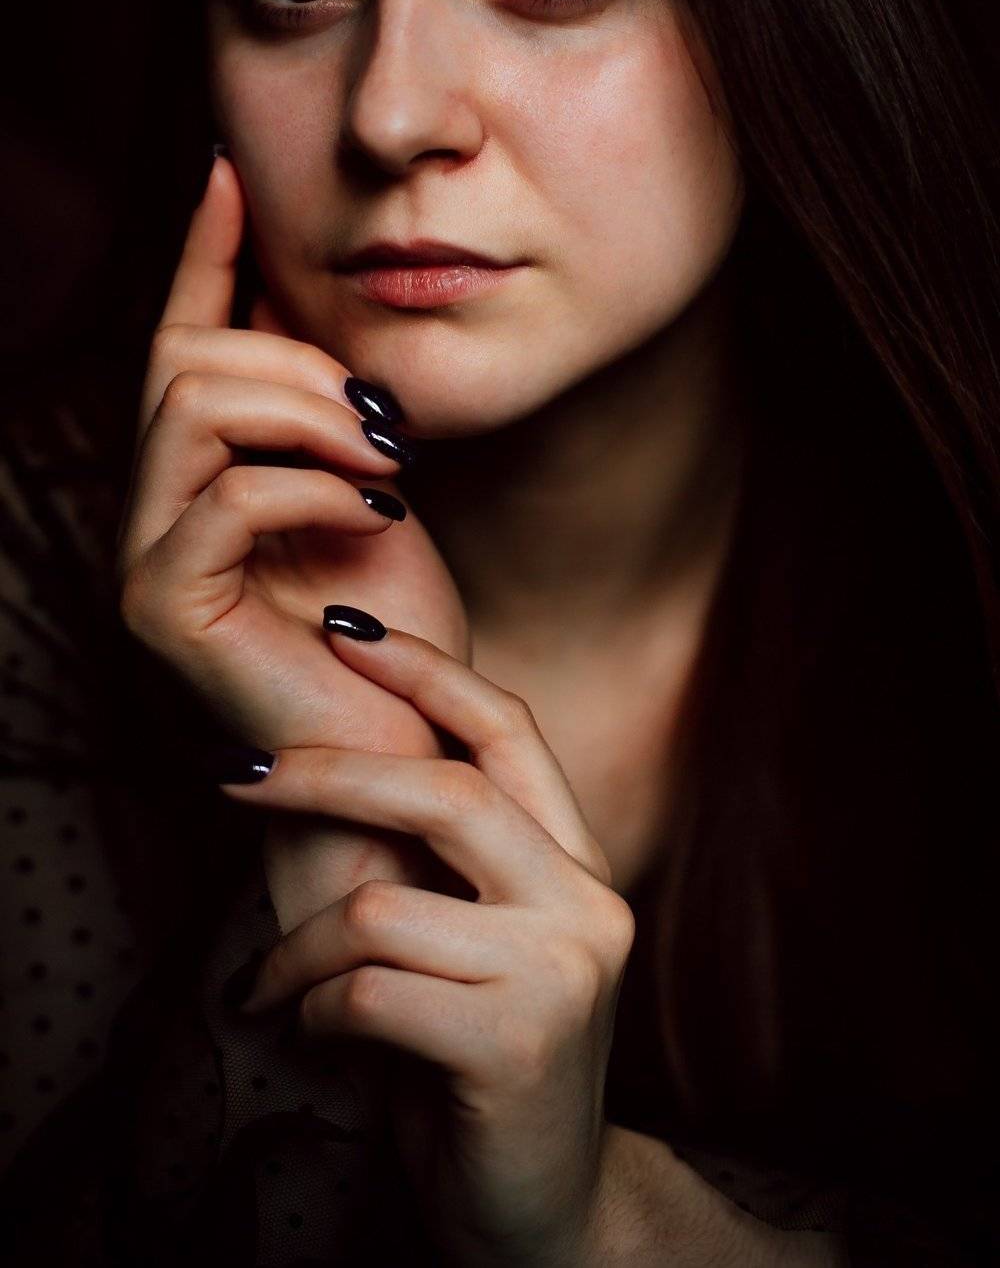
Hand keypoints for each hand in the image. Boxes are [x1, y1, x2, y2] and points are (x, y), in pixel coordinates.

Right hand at [116, 155, 468, 925]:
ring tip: (388, 467)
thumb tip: (303, 300)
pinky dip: (311, 488)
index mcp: (199, 474)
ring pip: (193, 404)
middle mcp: (152, 507)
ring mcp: (145, 557)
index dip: (202, 251)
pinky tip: (375, 517)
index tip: (227, 168)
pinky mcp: (159, 606)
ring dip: (310, 414)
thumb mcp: (369, 487)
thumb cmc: (395, 630)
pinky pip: (223, 494)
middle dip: (300, 364)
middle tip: (387, 425)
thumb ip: (323, 408)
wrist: (410, 750)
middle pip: (187, 358)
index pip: (182, 337)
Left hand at [219, 616, 635, 1266]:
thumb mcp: (480, 946)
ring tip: (274, 984)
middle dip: (327, 774)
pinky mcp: (518, 1043)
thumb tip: (333, 763)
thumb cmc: (481, 1065)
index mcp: (577, 863)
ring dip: (296, 951)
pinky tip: (318, 1036)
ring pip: (379, 907)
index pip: (510, 728)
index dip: (428, 666)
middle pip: (446, 790)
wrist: (541, 1212)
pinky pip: (366, 991)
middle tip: (235, 776)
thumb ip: (448, 862)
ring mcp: (563, 972)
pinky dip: (313, 1011)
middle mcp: (588, 902)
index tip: (345, 629)